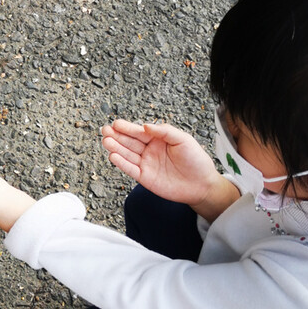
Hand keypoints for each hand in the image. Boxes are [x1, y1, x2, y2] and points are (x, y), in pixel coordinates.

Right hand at [101, 119, 238, 219]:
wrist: (202, 184)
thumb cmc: (196, 160)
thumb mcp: (183, 139)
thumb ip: (165, 131)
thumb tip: (146, 126)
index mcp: (158, 140)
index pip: (139, 132)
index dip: (127, 128)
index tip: (116, 124)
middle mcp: (149, 151)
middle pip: (129, 142)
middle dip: (117, 136)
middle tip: (105, 130)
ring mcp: (146, 164)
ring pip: (127, 154)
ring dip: (116, 148)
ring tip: (106, 141)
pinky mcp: (144, 178)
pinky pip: (130, 169)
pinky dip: (121, 163)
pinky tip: (113, 156)